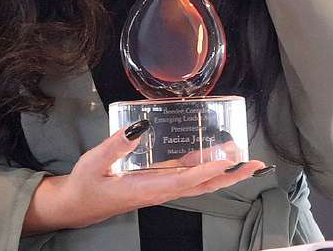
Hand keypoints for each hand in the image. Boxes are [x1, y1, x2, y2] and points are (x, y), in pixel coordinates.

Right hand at [22, 120, 268, 234]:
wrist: (77, 205)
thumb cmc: (85, 185)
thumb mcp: (94, 162)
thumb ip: (115, 145)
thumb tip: (139, 127)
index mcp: (145, 189)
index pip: (183, 181)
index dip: (207, 170)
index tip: (227, 161)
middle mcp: (159, 191)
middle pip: (202, 186)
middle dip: (229, 176)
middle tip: (254, 164)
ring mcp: (160, 188)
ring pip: (198, 183)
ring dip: (223, 172)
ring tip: (244, 159)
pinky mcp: (157, 183)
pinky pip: (187, 177)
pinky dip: (204, 167)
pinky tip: (214, 155)